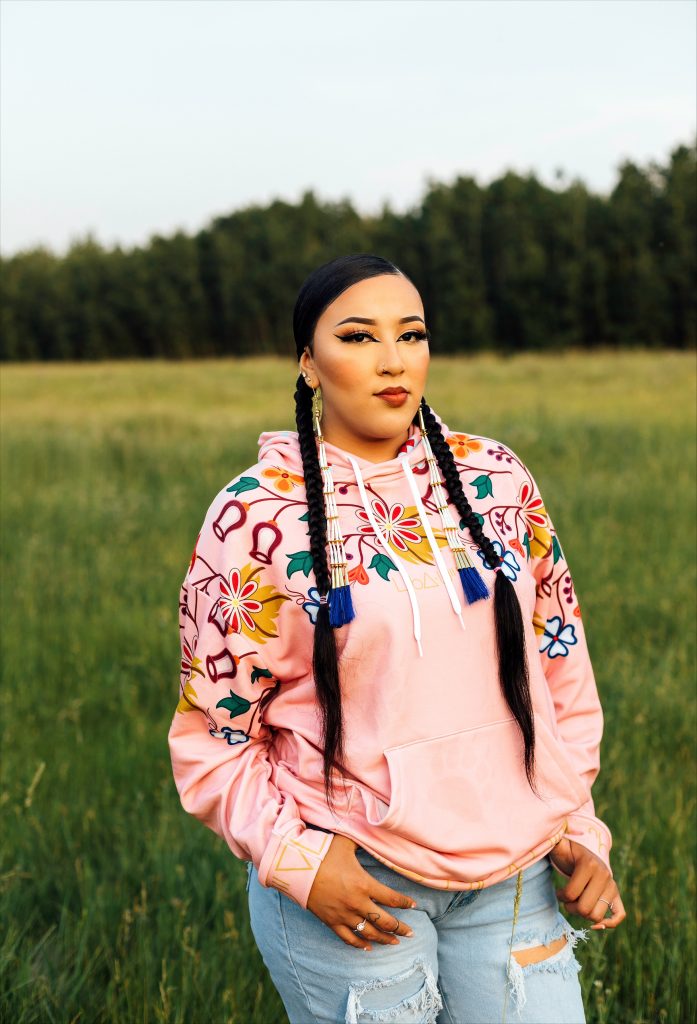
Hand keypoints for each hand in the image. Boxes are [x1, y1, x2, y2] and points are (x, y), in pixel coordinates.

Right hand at [306, 834, 416, 950]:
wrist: (297, 867)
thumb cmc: (323, 852)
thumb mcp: (346, 843)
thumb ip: (363, 841)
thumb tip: (375, 831)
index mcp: (364, 884)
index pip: (392, 898)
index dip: (405, 903)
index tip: (414, 905)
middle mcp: (357, 903)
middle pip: (385, 921)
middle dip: (400, 928)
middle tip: (411, 933)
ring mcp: (344, 915)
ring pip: (369, 933)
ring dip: (384, 939)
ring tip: (395, 942)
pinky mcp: (331, 921)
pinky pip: (348, 938)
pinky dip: (360, 945)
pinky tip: (369, 948)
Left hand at [550, 837, 625, 929]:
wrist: (584, 854)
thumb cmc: (567, 853)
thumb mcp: (560, 847)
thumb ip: (554, 843)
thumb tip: (552, 838)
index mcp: (589, 864)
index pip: (571, 893)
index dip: (561, 896)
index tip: (558, 892)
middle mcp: (604, 875)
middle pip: (584, 909)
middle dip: (571, 908)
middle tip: (567, 900)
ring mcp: (612, 886)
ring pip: (597, 916)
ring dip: (584, 915)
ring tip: (577, 904)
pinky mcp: (616, 895)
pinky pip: (620, 915)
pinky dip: (608, 923)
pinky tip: (596, 925)